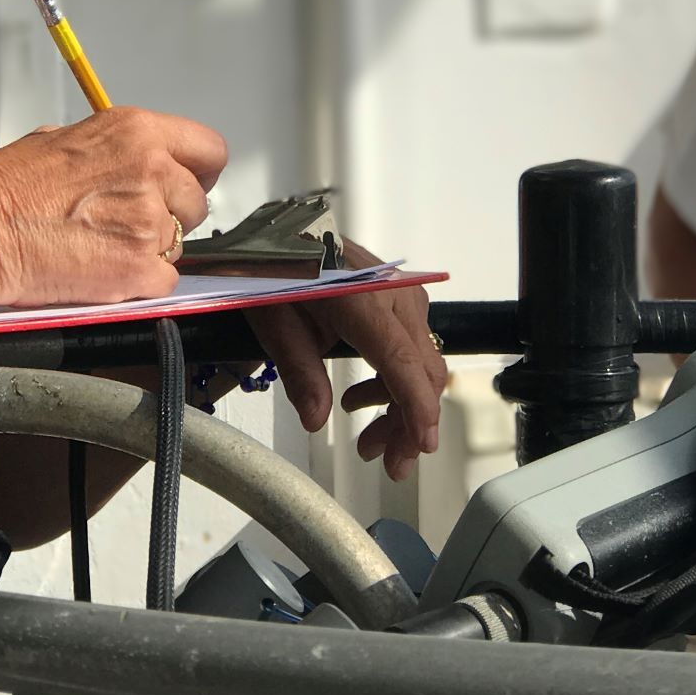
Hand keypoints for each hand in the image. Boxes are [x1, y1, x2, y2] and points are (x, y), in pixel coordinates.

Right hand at [0, 107, 226, 307]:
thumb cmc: (4, 189)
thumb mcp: (65, 139)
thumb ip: (117, 150)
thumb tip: (139, 161)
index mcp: (135, 132)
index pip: (209, 150)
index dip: (198, 173)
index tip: (187, 184)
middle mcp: (151, 171)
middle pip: (195, 203)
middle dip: (169, 215)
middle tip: (126, 222)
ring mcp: (148, 222)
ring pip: (177, 243)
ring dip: (148, 249)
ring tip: (100, 245)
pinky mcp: (139, 269)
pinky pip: (163, 280)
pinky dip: (137, 282)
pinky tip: (100, 269)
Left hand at [245, 241, 446, 481]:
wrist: (281, 231)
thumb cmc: (274, 270)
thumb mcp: (273, 321)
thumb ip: (300, 371)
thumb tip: (317, 421)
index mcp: (362, 300)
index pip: (402, 363)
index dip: (416, 409)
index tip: (422, 446)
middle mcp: (395, 295)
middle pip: (422, 371)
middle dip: (410, 423)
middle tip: (388, 463)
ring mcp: (403, 293)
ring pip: (421, 364)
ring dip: (402, 407)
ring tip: (368, 441)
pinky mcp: (401, 296)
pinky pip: (411, 347)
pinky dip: (395, 381)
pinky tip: (360, 399)